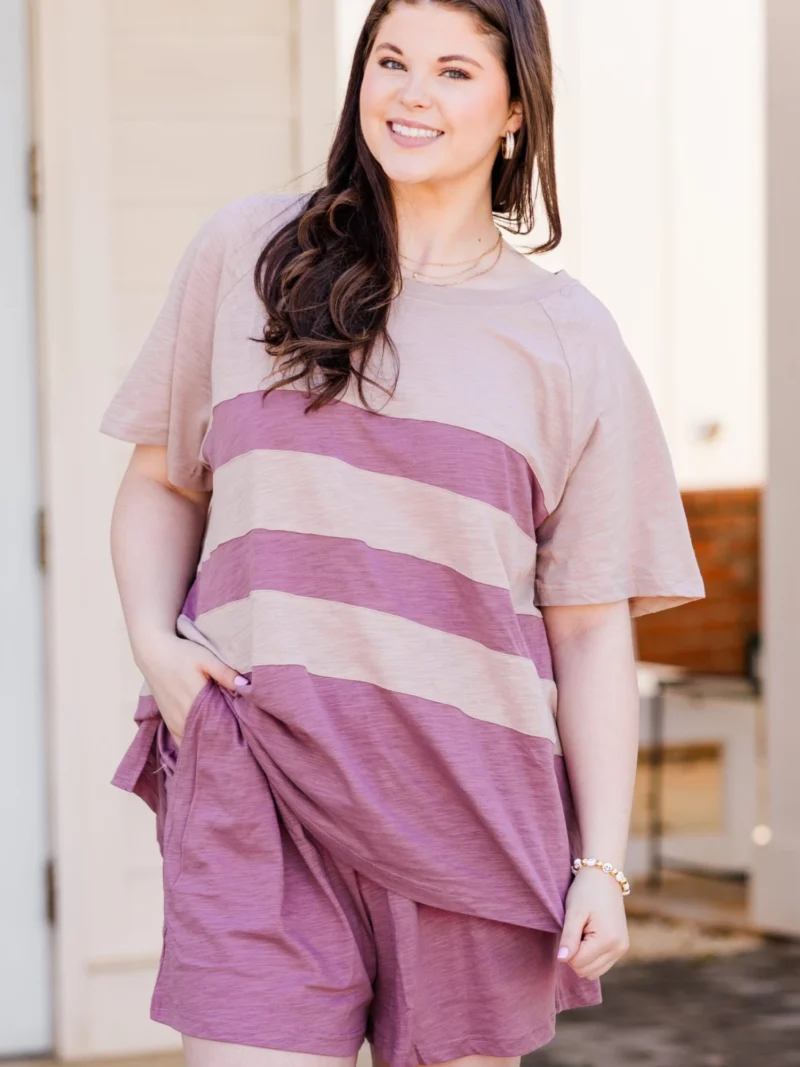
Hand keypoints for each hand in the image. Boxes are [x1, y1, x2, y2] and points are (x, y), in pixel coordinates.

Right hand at [135, 632, 248, 746]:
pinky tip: (203, 746)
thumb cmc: (182, 654)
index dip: (232, 731)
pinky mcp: (168, 723)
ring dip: (206, 743)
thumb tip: (245, 686)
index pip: (218, 726)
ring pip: (193, 742)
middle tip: (237, 741)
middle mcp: (183, 717)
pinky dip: (192, 744)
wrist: (153, 654)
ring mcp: (174, 723)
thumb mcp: (206, 658)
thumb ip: (225, 673)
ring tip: (223, 744)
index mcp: (196, 702)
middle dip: (222, 739)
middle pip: (206, 737)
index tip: (244, 733)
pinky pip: (181, 742)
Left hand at [557, 866, 629, 978]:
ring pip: (593, 972)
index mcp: (608, 940)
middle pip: (585, 971)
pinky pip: (601, 965)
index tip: (570, 928)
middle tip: (577, 929)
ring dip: (583, 956)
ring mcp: (622, 949)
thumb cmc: (586, 891)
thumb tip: (562, 960)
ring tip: (583, 932)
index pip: (578, 963)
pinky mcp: (621, 947)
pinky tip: (589, 936)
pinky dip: (591, 956)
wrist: (604, 877)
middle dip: (575, 954)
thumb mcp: (574, 912)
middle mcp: (618, 948)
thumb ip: (568, 938)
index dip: (567, 950)